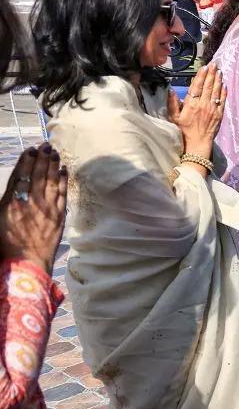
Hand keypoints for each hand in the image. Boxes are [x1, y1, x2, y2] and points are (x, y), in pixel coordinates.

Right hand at [0, 144, 68, 272]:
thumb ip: (7, 202)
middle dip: (42, 158)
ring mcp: (46, 208)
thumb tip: (15, 189)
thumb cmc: (6, 245)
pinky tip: (64, 171)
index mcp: (12, 201)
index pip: (21, 175)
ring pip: (50, 181)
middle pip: (37, 175)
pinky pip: (61, 194)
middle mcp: (30, 201)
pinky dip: (62, 181)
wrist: (25, 263)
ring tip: (55, 153)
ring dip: (53, 165)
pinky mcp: (58, 216)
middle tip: (46, 145)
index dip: (26, 161)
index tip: (31, 149)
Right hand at [170, 64, 224, 161]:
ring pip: (216, 91)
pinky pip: (222, 101)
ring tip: (219, 71)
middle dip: (211, 74)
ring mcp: (212, 109)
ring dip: (218, 80)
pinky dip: (223, 92)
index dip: (201, 76)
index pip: (197, 86)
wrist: (197, 143)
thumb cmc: (183, 131)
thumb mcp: (174, 117)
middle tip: (214, 64)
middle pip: (208, 86)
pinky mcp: (219, 114)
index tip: (204, 67)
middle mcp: (203, 105)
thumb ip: (172, 103)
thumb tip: (171, 90)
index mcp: (191, 104)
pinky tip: (224, 85)